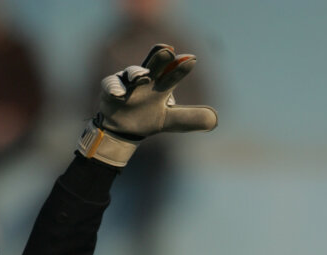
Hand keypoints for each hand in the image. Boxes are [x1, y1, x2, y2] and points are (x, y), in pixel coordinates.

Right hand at [78, 43, 217, 166]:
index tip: (192, 60)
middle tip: (169, 52)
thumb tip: (215, 120)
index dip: (181, 68)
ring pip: (132, 73)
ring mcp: (128, 83)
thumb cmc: (147, 119)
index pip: (173, 73)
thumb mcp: (170, 121)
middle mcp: (146, 80)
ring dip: (137, 72)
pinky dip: (115, 87)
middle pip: (154, 64)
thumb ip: (190, 118)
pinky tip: (119, 93)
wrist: (122, 131)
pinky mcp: (111, 90)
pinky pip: (111, 85)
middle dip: (161, 58)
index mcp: (161, 85)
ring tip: (143, 77)